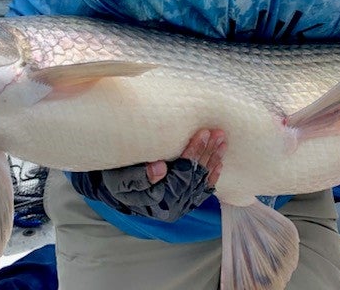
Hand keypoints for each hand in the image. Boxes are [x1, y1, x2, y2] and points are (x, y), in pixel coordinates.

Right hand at [69, 128, 226, 221]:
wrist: (117, 188)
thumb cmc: (117, 178)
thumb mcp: (120, 177)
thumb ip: (138, 176)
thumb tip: (159, 170)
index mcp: (157, 201)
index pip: (181, 175)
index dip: (193, 154)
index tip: (202, 133)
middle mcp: (173, 207)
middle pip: (195, 178)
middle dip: (208, 154)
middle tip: (218, 132)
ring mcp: (181, 205)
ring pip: (202, 182)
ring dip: (214, 160)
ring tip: (223, 140)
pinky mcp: (185, 201)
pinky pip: (203, 189)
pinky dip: (212, 174)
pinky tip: (219, 161)